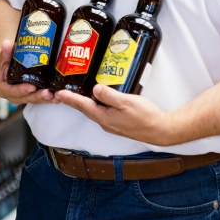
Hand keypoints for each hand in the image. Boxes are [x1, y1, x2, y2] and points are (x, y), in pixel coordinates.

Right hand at [0, 39, 58, 104]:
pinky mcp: (31, 96)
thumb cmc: (7, 60)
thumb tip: (6, 44)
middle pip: (25, 98)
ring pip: (34, 100)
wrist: (10, 62)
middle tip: (47, 93)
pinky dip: (49, 99)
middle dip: (37, 97)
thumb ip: (5, 52)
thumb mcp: (4, 56)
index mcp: (3, 88)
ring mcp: (23, 97)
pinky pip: (40, 99)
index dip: (21, 90)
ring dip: (45, 99)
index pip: (12, 91)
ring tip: (55, 97)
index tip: (32, 87)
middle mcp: (13, 95)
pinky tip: (57, 98)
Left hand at [55, 84, 183, 145]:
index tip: (58, 93)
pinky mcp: (118, 123)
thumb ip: (109, 96)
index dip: (70, 98)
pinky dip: (95, 105)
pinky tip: (97, 100)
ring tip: (75, 95)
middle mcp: (105, 122)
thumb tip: (95, 89)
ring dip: (83, 103)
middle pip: (85, 109)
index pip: (83, 105)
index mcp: (104, 117)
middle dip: (73, 101)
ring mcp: (112, 124)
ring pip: (93, 111)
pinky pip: (102, 112)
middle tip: (61, 93)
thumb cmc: (145, 117)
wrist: (161, 130)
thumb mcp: (126, 102)